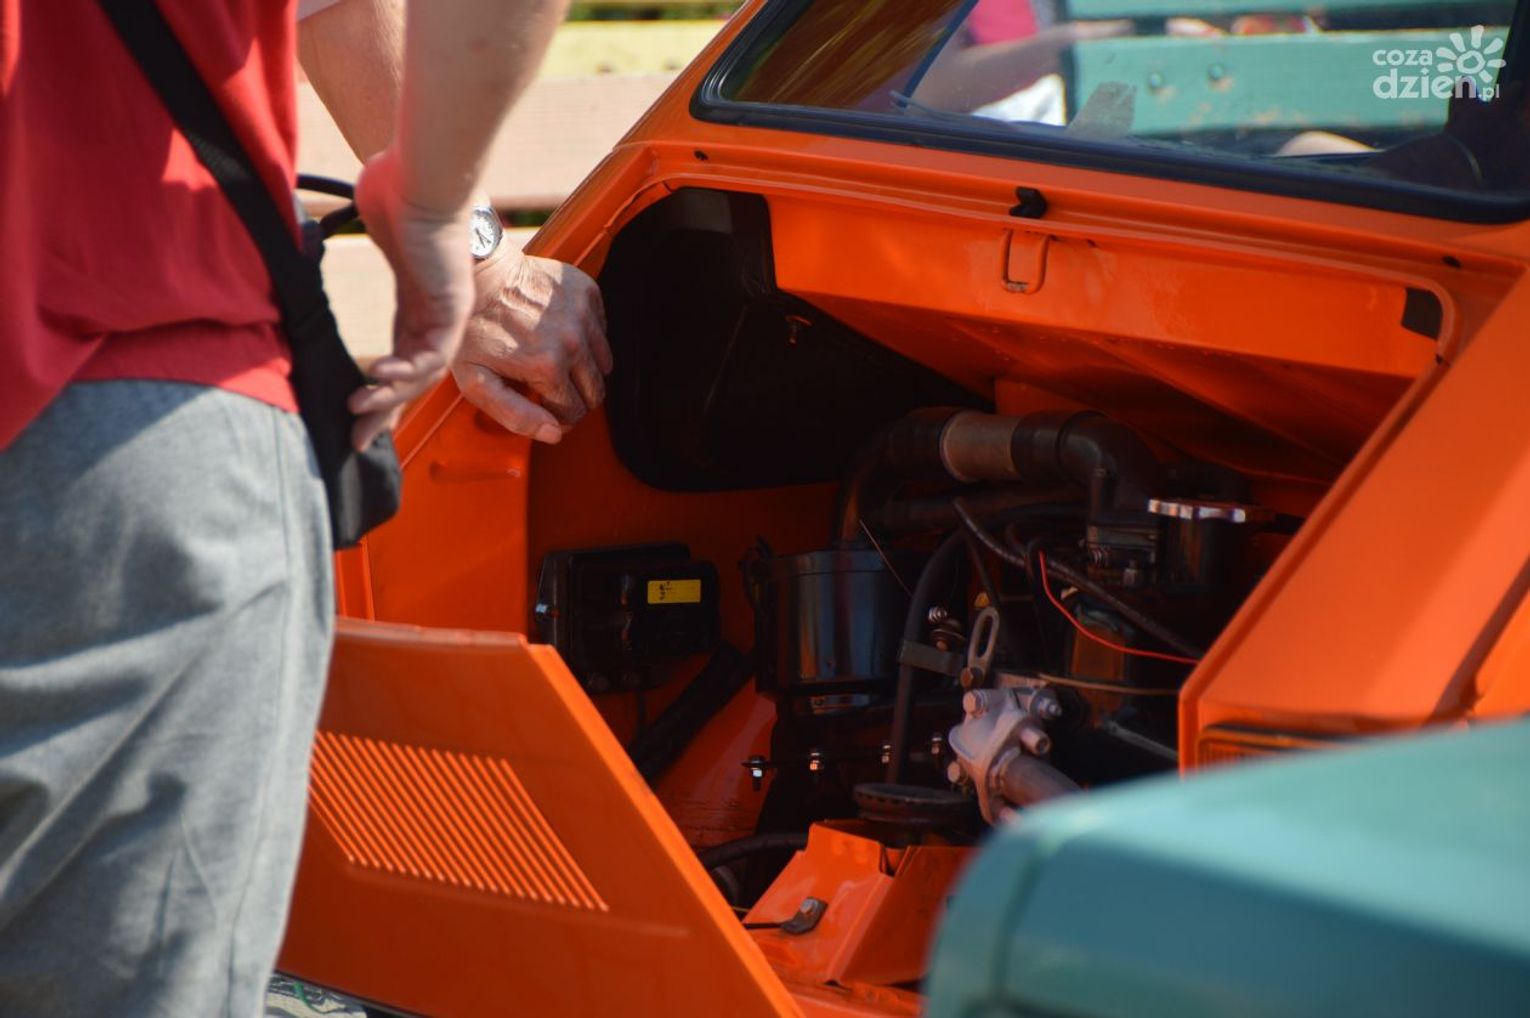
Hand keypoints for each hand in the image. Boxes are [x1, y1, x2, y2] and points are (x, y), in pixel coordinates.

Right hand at [351, 147, 476, 449]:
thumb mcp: (372, 223)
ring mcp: (448, 311)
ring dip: (389, 397)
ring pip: (424, 374)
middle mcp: (434, 311)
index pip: (402, 358)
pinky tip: (380, 377)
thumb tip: (315, 228)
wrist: (423, 173)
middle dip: (382, 410)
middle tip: (357, 438)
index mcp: (416, 299)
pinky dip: (407, 370)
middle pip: (413, 378)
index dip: (381, 390)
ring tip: (358, 411)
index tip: (356, 415)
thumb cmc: (398, 185)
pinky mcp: (454, 306)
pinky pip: (434, 353)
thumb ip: (355, 237)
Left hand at [452, 245, 611, 442]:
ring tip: (555, 359)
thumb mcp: (477, 381)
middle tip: (550, 387)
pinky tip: (560, 333)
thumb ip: (515, 415)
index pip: (574, 412)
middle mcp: (574, 342)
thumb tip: (555, 434)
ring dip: (583, 368)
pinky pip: (602, 330)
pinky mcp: (589, 293)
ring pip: (603, 363)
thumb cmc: (472, 327)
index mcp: (548, 367)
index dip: (558, 416)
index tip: (543, 405)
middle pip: (595, 391)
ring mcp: (584, 315)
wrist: (480, 271)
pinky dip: (587, 338)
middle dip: (575, 397)